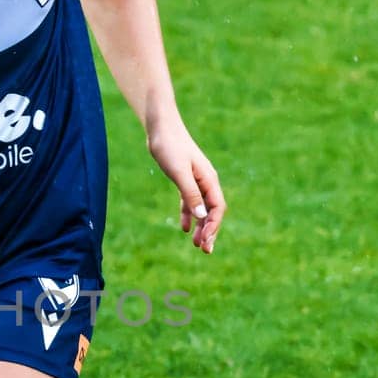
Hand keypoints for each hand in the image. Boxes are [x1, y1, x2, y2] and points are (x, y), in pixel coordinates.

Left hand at [147, 116, 225, 253]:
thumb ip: (190, 193)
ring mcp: (196, 181)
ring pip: (202, 208)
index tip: (205, 241)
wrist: (160, 127)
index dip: (213, 226)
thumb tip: (202, 215)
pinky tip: (185, 229)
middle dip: (210, 231)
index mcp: (209, 179)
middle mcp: (206, 181)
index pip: (217, 208)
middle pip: (212, 211)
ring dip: (201, 226)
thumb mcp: (179, 172)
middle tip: (205, 251)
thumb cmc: (170, 146)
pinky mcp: (184, 179)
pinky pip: (190, 202)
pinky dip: (189, 215)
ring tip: (196, 245)